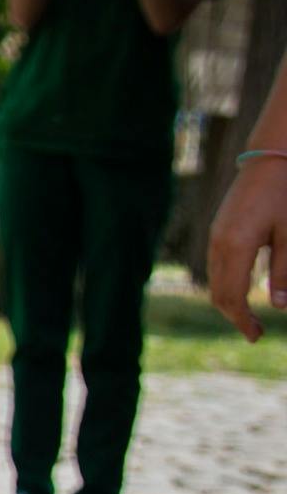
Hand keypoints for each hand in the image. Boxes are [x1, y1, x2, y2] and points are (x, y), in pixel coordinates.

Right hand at [213, 154, 286, 340]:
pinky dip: (227, 283)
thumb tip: (280, 305)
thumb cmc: (286, 193)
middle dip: (234, 316)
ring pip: (215, 280)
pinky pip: (216, 265)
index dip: (242, 320)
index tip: (256, 336)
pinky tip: (245, 286)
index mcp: (236, 246)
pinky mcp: (219, 229)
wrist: (272, 156)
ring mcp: (215, 235)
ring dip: (230, 301)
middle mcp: (218, 243)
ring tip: (249, 313)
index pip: (232, 296)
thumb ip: (285, 270)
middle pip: (217, 293)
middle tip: (255, 332)